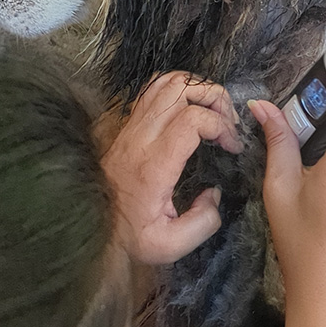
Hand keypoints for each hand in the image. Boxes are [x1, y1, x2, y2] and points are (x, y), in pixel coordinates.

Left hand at [100, 72, 242, 263]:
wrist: (92, 229)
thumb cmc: (132, 236)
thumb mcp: (171, 244)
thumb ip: (203, 221)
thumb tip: (213, 194)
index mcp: (154, 163)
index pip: (193, 119)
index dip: (222, 126)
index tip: (233, 147)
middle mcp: (141, 138)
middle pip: (182, 89)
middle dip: (216, 98)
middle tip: (229, 123)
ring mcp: (132, 127)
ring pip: (167, 82)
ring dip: (198, 89)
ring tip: (214, 112)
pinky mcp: (129, 126)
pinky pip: (153, 89)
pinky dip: (179, 89)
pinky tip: (192, 109)